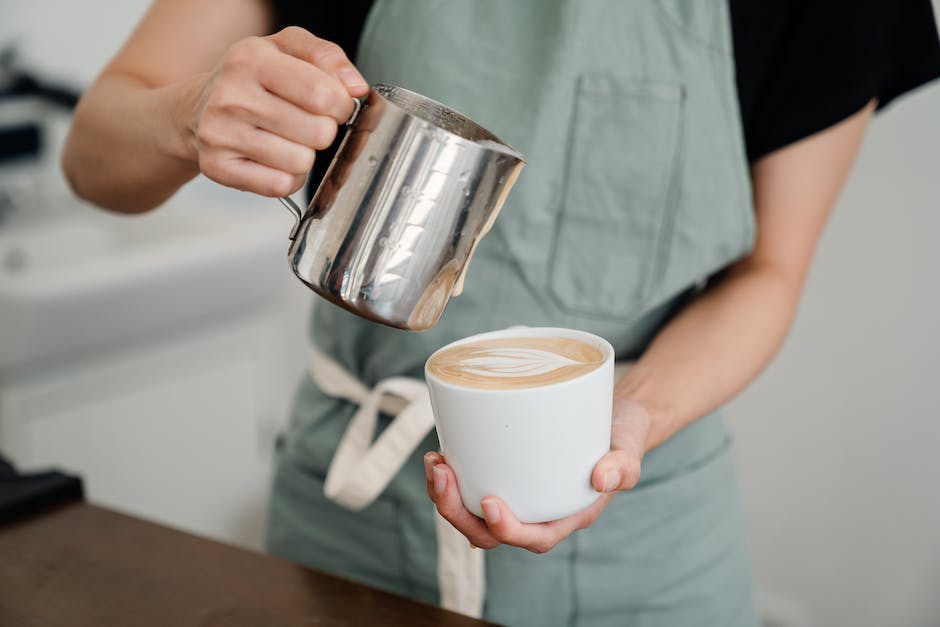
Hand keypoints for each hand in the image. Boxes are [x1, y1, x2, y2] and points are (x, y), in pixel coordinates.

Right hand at [183, 27, 367, 196]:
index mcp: (251, 59)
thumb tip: (356, 88)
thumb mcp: (287, 48)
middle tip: (308, 123)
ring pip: (302, 162)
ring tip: (288, 140)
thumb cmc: (251, 79)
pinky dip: (288, 177)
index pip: (323, 94)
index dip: (342, 105)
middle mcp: (231, 96)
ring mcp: (220, 134)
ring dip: (306, 155)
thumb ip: (327, 57)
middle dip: (324, 131)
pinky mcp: (217, 167)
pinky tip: (275, 160)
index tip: (335, 105)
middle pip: (318, 132)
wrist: (197, 107)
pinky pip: (281, 186)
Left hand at [425, 398, 651, 552]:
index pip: (534, 537)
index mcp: (568, 515)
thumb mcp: (629, 446)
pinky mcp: (507, 475)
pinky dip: (453, 477)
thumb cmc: (622, 435)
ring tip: (435, 463)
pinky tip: (441, 454)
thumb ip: (623, 464)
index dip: (507, 529)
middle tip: (442, 475)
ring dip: (447, 496)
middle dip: (458, 512)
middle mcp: (539, 512)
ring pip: (474, 515)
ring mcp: (520, 495)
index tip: (488, 502)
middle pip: (491, 533)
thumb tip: (602, 477)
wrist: (617, 416)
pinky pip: (473, 488)